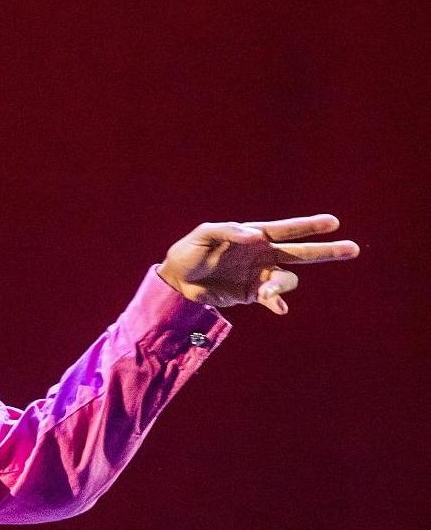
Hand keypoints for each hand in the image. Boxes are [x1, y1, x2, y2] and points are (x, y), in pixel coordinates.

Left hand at [156, 214, 358, 314]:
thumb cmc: (190, 251)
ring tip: (267, 290)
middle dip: (327, 250)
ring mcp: (259, 275)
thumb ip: (229, 231)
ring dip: (282, 284)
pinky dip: (277, 302)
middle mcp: (263, 254)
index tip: (333, 222)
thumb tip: (254, 236)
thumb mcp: (205, 235)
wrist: (177, 280)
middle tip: (352, 249)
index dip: (310, 226)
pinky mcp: (251, 294)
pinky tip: (278, 307)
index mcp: (255, 236)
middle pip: (302, 252)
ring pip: (287, 279)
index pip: (288, 229)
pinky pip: (272, 299)